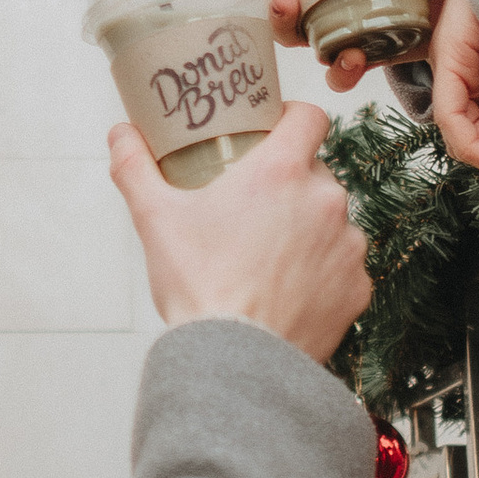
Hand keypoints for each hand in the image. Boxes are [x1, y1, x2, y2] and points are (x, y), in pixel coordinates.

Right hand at [108, 103, 371, 359]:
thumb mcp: (155, 219)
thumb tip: (120, 133)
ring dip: (310, 227)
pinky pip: (344, 265)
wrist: (235, 361)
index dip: (293, 117)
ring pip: (333, 220)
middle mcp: (325, 200)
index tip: (274, 130)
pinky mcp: (358, 286)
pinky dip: (323, 271)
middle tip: (254, 205)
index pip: (310, 116)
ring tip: (270, 255)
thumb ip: (135, 167)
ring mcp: (348, 245)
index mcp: (281, 172)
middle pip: (316, 172)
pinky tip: (289, 289)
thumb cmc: (197, 286)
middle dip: (290, 183)